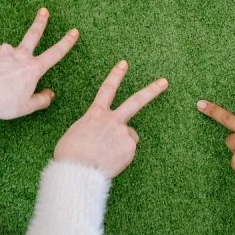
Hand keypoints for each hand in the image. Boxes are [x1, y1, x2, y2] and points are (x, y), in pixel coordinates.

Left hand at [0, 8, 78, 118]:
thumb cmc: (3, 103)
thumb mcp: (26, 107)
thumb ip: (42, 100)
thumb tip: (50, 94)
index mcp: (33, 68)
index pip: (55, 53)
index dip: (66, 42)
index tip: (74, 32)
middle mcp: (21, 55)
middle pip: (34, 34)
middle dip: (41, 22)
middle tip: (44, 11)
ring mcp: (5, 49)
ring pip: (8, 53)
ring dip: (5, 61)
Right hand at [54, 61, 167, 177]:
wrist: (77, 171)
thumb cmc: (70, 155)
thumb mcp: (75, 134)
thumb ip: (92, 129)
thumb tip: (100, 135)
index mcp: (95, 114)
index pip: (107, 89)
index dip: (116, 75)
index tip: (124, 64)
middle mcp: (112, 120)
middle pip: (136, 101)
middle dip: (151, 90)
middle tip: (164, 82)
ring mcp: (123, 133)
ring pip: (129, 136)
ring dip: (121, 144)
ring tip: (106, 155)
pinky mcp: (130, 147)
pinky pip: (128, 152)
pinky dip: (121, 157)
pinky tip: (110, 162)